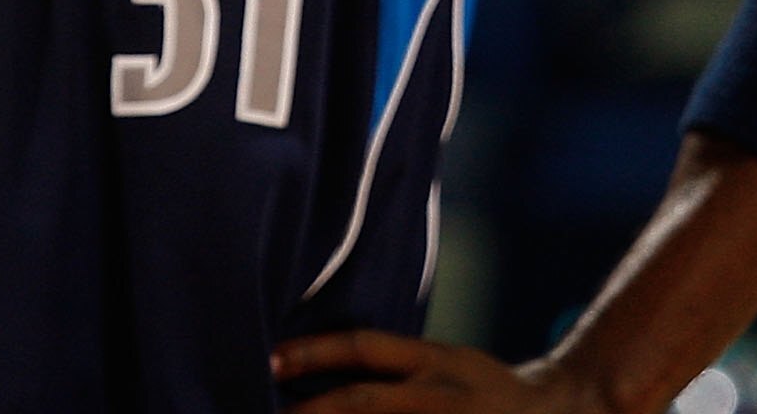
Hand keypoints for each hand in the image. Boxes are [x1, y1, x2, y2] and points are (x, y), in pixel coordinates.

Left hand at [273, 328, 610, 413]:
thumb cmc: (487, 392)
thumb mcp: (450, 362)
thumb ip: (399, 366)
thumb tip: (331, 367)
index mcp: (437, 362)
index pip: (367, 348)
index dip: (317, 351)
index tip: (271, 359)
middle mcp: (438, 394)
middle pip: (363, 401)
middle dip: (312, 411)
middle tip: (269, 411)